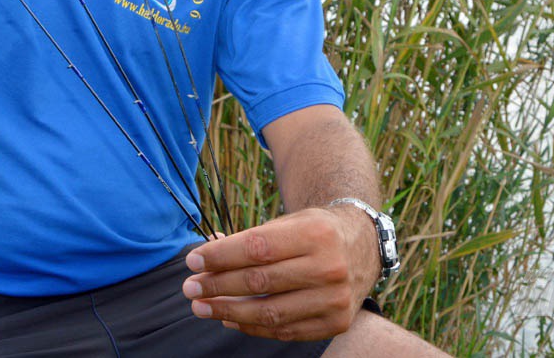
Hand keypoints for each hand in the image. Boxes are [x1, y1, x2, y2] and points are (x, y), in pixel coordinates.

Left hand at [181, 205, 378, 341]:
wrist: (363, 246)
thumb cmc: (315, 231)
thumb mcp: (288, 223)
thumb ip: (249, 239)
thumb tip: (205, 256)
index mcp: (314, 234)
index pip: (257, 248)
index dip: (220, 257)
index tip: (193, 262)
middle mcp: (328, 267)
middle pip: (260, 282)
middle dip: (217, 286)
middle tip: (190, 288)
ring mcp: (334, 299)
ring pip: (270, 313)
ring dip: (228, 312)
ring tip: (202, 307)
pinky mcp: (336, 322)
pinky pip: (285, 331)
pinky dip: (253, 328)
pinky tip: (230, 319)